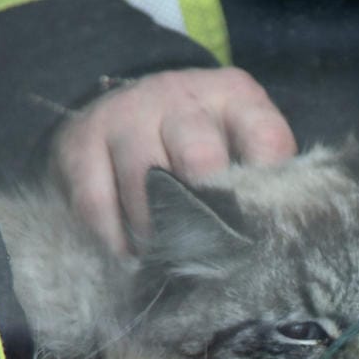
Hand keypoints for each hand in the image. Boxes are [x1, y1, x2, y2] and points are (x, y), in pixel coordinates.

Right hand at [50, 67, 295, 254]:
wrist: (123, 103)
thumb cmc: (198, 137)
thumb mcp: (237, 138)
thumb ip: (258, 175)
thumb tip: (276, 234)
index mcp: (234, 96)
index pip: (265, 139)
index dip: (267, 190)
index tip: (262, 232)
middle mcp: (181, 98)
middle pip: (200, 158)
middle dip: (206, 214)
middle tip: (210, 252)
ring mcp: (128, 116)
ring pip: (145, 183)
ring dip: (157, 233)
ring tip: (168, 262)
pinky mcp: (82, 142)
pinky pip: (97, 202)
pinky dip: (114, 239)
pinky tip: (129, 258)